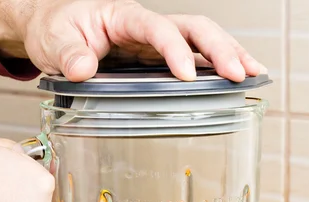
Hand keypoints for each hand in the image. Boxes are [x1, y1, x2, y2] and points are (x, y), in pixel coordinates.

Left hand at [0, 0, 266, 81]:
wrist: (53, 27)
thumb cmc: (55, 28)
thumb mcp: (54, 40)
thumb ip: (69, 54)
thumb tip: (84, 68)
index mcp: (122, 16)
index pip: (156, 27)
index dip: (174, 50)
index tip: (186, 76)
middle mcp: (145, 26)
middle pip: (193, 27)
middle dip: (219, 49)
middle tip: (239, 75)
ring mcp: (154, 42)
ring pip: (201, 39)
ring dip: (229, 54)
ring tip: (254, 74)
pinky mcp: (157, 58)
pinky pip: (193, 56)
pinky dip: (216, 66)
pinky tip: (235, 77)